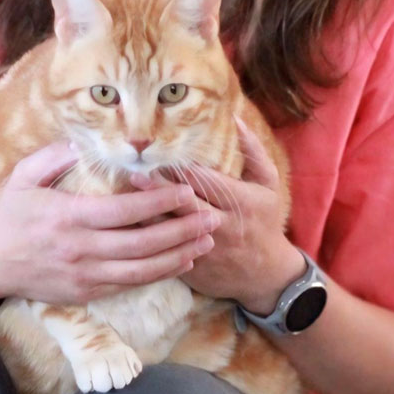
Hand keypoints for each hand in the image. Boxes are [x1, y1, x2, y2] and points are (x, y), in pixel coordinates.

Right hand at [0, 140, 220, 304]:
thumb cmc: (9, 214)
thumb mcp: (24, 176)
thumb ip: (55, 156)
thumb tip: (85, 143)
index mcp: (69, 217)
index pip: (124, 211)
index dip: (159, 202)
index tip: (186, 191)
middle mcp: (80, 249)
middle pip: (141, 244)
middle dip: (181, 231)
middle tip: (212, 218)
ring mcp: (85, 275)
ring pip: (141, 270)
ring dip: (178, 256)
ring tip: (207, 242)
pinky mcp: (86, 293)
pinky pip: (129, 284)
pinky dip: (159, 274)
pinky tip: (181, 262)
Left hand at [140, 117, 301, 309]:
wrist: (266, 275)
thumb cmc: (265, 221)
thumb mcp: (268, 184)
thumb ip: (253, 151)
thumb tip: (235, 118)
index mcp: (241, 202)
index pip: (205, 181)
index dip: (181, 170)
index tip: (159, 155)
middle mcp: (222, 225)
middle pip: (184, 205)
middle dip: (158, 190)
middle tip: (134, 174)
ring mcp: (206, 249)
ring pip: (171, 230)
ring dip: (148, 214)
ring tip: (125, 198)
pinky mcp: (193, 268)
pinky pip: (166, 251)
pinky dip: (148, 238)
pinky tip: (130, 225)